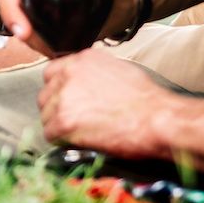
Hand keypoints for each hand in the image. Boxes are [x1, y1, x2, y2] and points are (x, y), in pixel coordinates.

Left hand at [39, 48, 171, 158]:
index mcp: (81, 60)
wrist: (157, 120)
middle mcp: (68, 75)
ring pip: (46, 115)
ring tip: (82, 133)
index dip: (59, 90)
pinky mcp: (64, 121)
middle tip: (75, 121)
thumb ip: (93, 73)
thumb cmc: (147, 101)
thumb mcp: (118, 71)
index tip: (67, 102)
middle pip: (46, 95)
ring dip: (59, 126)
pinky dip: (62, 141)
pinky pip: (50, 134)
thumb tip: (84, 84)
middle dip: (57, 109)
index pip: (51, 73)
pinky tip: (79, 142)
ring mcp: (64, 98)